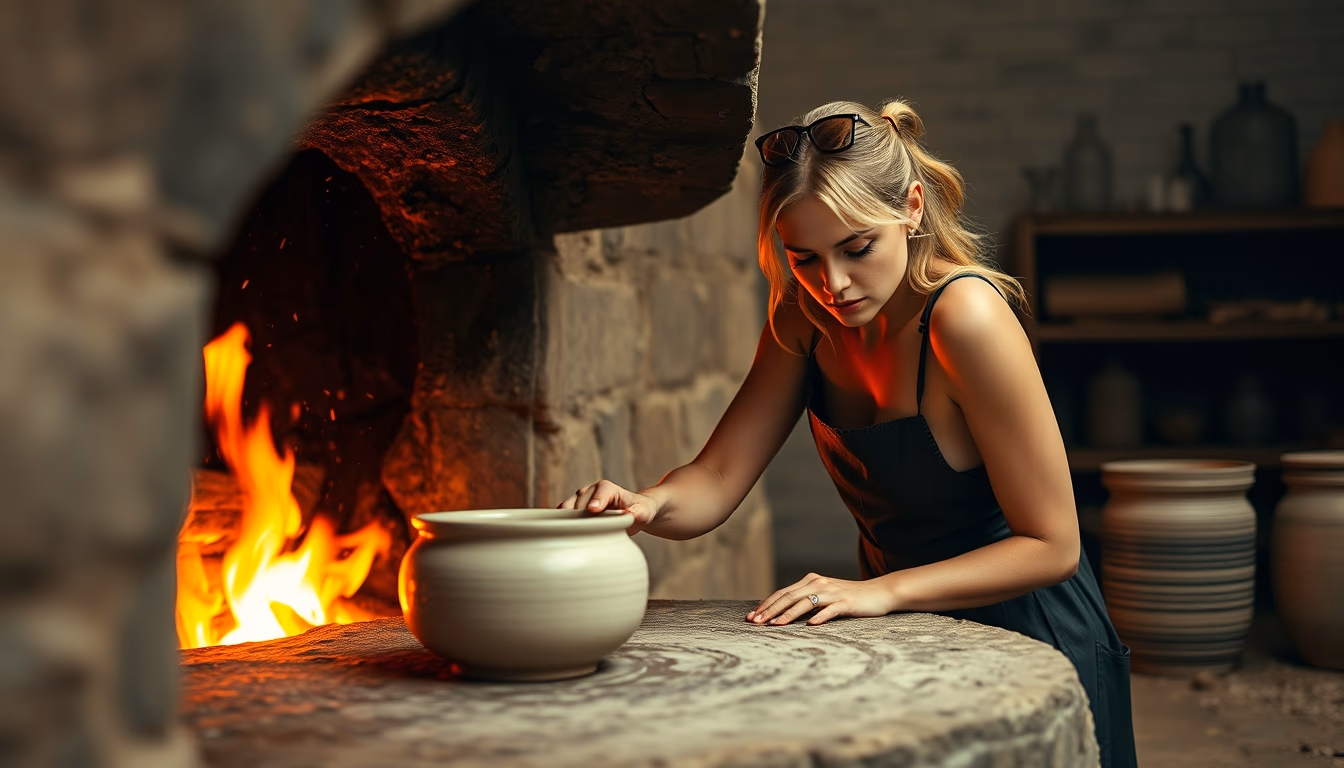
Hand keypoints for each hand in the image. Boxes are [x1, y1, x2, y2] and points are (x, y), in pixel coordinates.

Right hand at [557, 479, 658, 534]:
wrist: (633, 512)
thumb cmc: (639, 511)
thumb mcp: (644, 512)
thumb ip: (639, 513)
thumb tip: (631, 515)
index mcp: (608, 488)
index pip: (601, 491)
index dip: (597, 499)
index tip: (594, 510)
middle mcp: (590, 491)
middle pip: (580, 501)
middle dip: (581, 515)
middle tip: (584, 531)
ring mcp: (579, 500)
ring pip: (566, 508)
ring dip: (567, 520)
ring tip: (572, 534)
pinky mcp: (573, 511)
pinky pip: (561, 516)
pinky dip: (561, 524)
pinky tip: (564, 534)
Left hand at [747, 572, 898, 626]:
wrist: (879, 593)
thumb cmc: (849, 598)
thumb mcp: (824, 596)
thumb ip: (806, 600)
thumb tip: (780, 613)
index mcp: (810, 581)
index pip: (782, 593)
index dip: (765, 604)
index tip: (751, 617)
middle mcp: (819, 584)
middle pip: (788, 596)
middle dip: (770, 610)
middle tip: (755, 623)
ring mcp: (832, 592)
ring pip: (805, 602)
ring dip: (788, 614)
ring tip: (775, 625)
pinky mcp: (846, 602)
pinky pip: (830, 610)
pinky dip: (819, 617)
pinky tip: (810, 625)